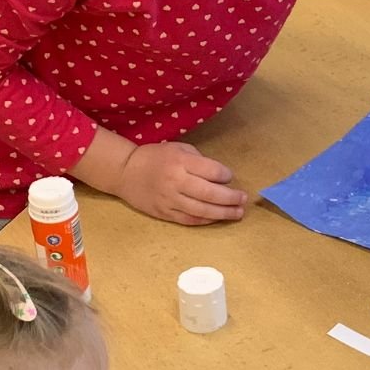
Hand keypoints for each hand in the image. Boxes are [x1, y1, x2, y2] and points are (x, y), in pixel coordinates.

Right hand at [117, 141, 249, 226]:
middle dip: (231, 198)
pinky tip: (217, 218)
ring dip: (223, 213)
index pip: (212, 171)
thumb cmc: (156, 157)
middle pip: (210, 194)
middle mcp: (175, 181)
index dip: (226, 176)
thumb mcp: (178, 149)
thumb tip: (221, 178)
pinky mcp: (164, 213)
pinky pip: (189, 219)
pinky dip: (206, 220)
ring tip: (237, 213)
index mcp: (180, 162)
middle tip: (243, 199)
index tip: (230, 177)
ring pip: (202, 210)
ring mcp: (169, 200)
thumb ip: (200, 161)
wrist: (126, 172)